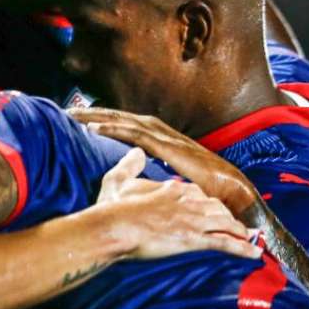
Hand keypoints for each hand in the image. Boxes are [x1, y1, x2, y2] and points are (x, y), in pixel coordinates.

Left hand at [78, 107, 260, 219]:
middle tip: (68, 112)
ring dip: (100, 116)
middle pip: (125, 118)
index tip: (82, 120)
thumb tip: (145, 181)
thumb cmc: (213, 194)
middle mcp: (167, 136)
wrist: (239, 197)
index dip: (108, 121)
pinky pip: (138, 136)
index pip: (131, 126)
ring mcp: (170, 140)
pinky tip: (94, 129)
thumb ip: (161, 179)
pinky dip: (115, 130)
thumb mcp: (181, 184)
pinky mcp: (173, 150)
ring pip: (127, 121)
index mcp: (168, 142)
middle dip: (97, 113)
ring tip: (74, 115)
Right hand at [97, 148, 259, 260]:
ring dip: (240, 232)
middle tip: (238, 228)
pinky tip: (255, 254)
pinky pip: (226, 243)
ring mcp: (193, 219)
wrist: (115, 227)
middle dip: (228, 218)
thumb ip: (128, 166)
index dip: (208, 204)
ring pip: (226, 222)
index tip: (212, 211)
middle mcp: (187, 201)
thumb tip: (135, 152)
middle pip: (217, 207)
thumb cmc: (113, 209)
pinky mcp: (194, 238)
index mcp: (172, 188)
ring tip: (251, 240)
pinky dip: (243, 248)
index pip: (199, 194)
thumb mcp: (116, 181)